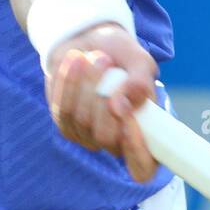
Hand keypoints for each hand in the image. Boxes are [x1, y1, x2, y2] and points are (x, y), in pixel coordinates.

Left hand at [46, 24, 159, 181]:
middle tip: (107, 60)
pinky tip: (75, 60)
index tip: (126, 111)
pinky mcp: (65, 124)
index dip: (136, 149)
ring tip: (96, 55)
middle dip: (103, 96)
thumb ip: (140, 82)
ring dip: (87, 82)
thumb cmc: (123, 56)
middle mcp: (117, 142)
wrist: (92, 42)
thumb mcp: (140, 62)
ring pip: (82, 120)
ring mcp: (89, 136)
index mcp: (146, 134)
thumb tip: (125, 103)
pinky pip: (63, 110)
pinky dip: (68, 81)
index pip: (143, 167)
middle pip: (106, 137)